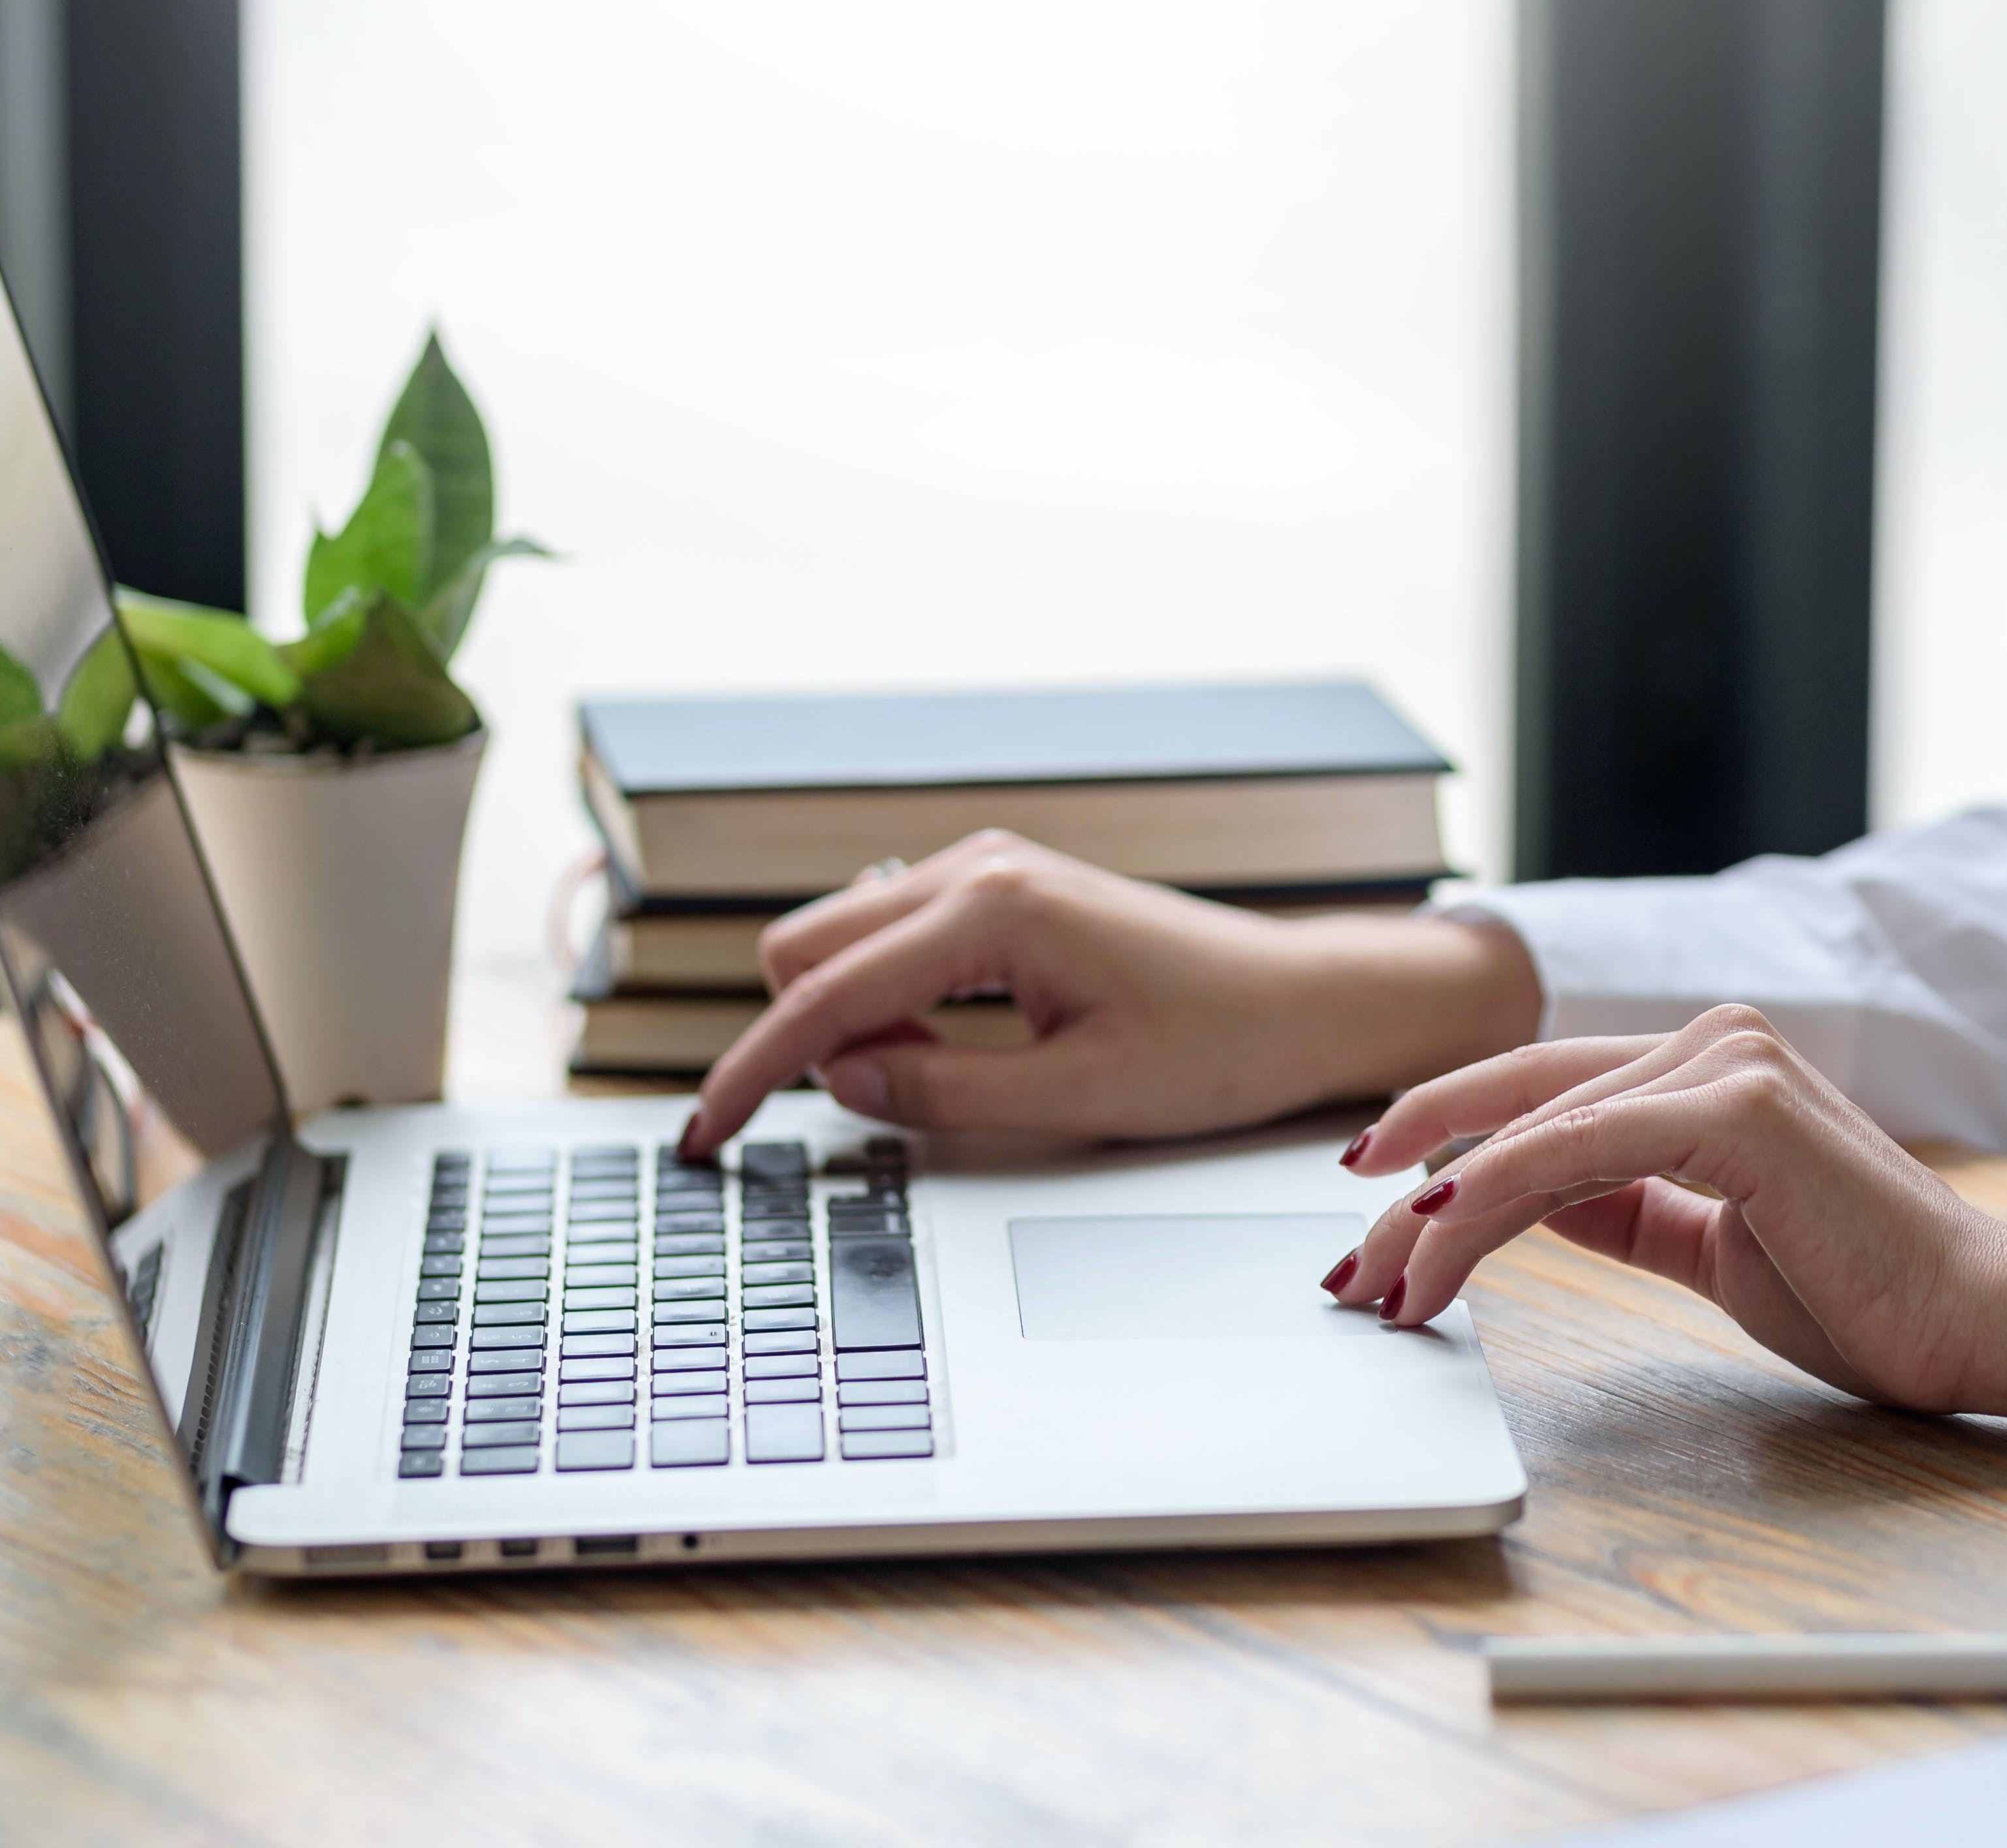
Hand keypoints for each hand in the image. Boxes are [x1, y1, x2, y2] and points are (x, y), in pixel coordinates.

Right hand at [676, 831, 1542, 1155]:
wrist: (1300, 1003)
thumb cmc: (1214, 1048)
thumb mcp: (1076, 1101)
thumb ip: (942, 1095)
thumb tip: (839, 1083)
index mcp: (990, 912)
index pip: (823, 999)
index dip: (751, 1074)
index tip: (706, 1139)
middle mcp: (974, 868)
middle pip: (802, 948)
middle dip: (805, 1036)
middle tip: (892, 1104)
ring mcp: (984, 868)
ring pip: (838, 938)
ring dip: (851, 1016)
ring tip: (947, 1071)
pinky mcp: (998, 887)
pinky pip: (890, 937)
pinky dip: (890, 995)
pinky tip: (957, 1037)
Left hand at [1329, 1005, 2006, 1465]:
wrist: (1978, 1322)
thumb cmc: (1863, 1291)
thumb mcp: (1712, 1244)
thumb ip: (1627, 1206)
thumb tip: (1530, 1198)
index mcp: (1711, 1064)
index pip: (1540, 1094)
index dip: (1443, 1141)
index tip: (1370, 1206)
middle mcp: (1715, 1040)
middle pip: (1517, 1104)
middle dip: (1414, 1187)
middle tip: (1345, 1262)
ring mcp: (1730, 1061)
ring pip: (1533, 1132)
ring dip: (1438, 1213)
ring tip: (1381, 1283)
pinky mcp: (1740, 1110)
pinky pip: (1580, 1150)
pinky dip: (1498, 1192)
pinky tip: (1439, 1234)